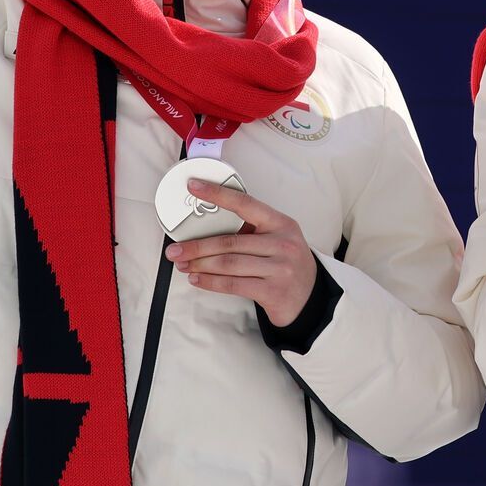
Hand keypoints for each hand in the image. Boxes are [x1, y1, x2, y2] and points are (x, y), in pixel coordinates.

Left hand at [167, 181, 317, 326]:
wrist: (310, 299)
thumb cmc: (286, 265)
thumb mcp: (277, 240)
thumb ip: (251, 231)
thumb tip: (206, 229)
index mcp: (281, 223)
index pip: (245, 203)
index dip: (218, 194)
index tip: (195, 186)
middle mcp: (282, 243)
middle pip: (230, 241)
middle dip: (197, 245)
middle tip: (175, 249)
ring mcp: (280, 268)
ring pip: (228, 263)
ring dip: (199, 264)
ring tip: (183, 264)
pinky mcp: (273, 291)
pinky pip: (233, 284)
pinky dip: (210, 282)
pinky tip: (197, 279)